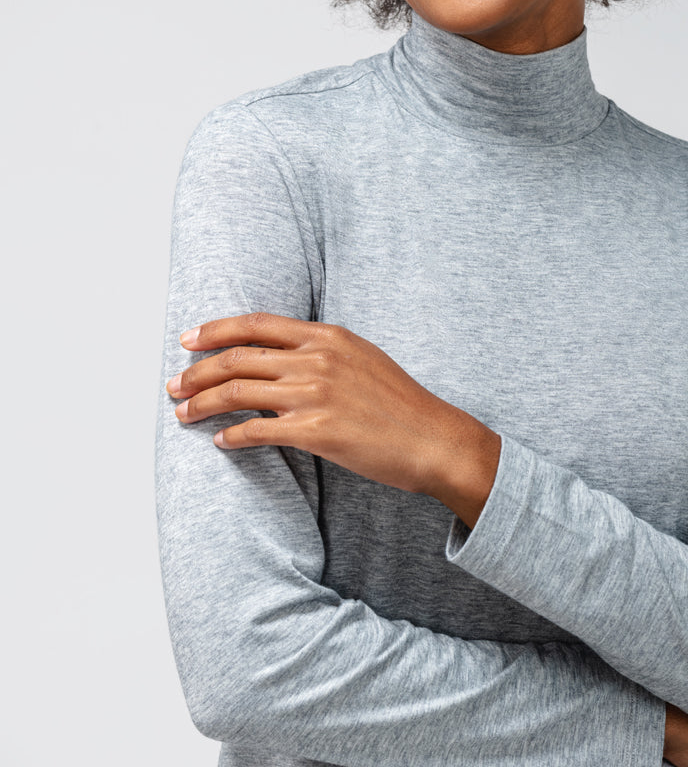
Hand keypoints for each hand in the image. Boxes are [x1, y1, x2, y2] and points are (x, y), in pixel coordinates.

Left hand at [166, 312, 499, 518]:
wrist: (433, 439)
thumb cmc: (401, 404)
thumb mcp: (362, 359)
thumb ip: (321, 352)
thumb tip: (281, 358)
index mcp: (327, 336)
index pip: (255, 325)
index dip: (214, 330)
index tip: (187, 340)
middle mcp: (317, 359)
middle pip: (237, 358)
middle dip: (196, 372)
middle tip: (174, 385)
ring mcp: (315, 394)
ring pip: (238, 393)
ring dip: (202, 404)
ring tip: (184, 414)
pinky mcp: (316, 431)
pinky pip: (257, 431)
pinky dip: (232, 436)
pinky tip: (222, 442)